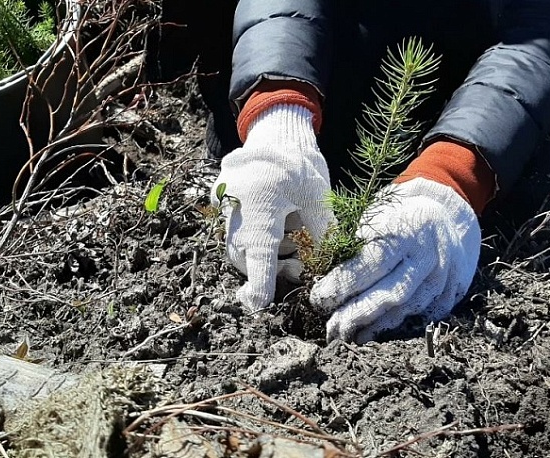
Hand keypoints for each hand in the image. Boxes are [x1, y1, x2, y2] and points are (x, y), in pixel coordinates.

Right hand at [212, 104, 332, 309]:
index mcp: (262, 208)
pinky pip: (234, 234)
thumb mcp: (318, 199)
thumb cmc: (300, 166)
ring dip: (262, 254)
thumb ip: (322, 235)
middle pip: (244, 257)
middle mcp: (236, 210)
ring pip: (238, 248)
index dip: (260, 285)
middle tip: (298, 264)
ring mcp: (224, 207)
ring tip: (289, 239)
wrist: (275, 135)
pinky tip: (275, 226)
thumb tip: (328, 267)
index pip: (259, 256)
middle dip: (268, 268)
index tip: (258, 305)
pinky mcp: (221, 204)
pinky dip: (254, 240)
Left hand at [310, 178, 480, 342]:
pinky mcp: (451, 293)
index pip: (372, 263)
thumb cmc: (394, 220)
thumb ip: (349, 245)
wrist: (443, 218)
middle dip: (357, 314)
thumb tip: (318, 275)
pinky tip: (373, 335)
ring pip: (407, 309)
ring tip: (347, 337)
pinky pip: (424, 318)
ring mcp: (444, 276)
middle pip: (392, 292)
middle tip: (331, 329)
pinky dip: (397, 329)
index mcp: (405, 229)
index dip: (344, 284)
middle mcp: (428, 254)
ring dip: (375, 327)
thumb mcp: (371, 218)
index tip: (318, 299)